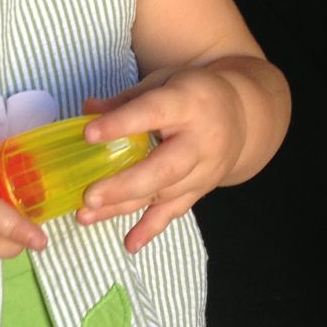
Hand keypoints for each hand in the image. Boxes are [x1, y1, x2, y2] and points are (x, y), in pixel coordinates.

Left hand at [78, 65, 245, 252]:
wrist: (241, 116)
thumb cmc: (192, 94)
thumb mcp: (162, 83)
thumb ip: (125, 100)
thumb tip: (87, 111)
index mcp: (188, 103)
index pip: (153, 112)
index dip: (121, 124)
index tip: (88, 134)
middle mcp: (200, 140)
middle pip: (163, 168)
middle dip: (124, 185)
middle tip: (89, 196)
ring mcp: (204, 169)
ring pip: (163, 193)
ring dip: (123, 207)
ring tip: (85, 215)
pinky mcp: (202, 190)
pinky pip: (175, 211)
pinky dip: (151, 228)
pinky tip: (130, 243)